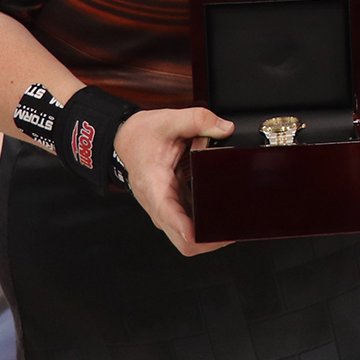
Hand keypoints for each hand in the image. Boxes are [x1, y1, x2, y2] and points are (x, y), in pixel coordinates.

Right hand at [116, 107, 234, 256]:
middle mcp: (157, 202)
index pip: (167, 213)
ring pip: (186, 237)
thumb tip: (225, 129)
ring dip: (209, 234)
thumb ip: (198, 119)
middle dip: (207, 240)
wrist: (126, 138)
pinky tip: (224, 214)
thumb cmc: (142, 134)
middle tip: (233, 230)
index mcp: (153, 184)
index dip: (184, 227)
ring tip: (233, 222)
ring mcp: (164, 208)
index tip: (201, 234)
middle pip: (181, 239)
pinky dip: (206, 224)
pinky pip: (190, 225)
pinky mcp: (173, 206)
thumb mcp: (168, 119)